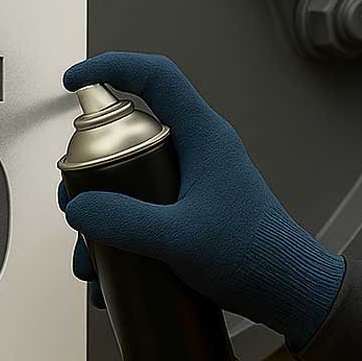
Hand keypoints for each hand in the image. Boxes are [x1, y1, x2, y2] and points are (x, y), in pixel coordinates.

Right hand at [58, 52, 344, 348]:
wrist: (289, 293)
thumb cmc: (252, 256)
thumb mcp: (179, 239)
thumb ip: (124, 223)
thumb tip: (76, 208)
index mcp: (203, 136)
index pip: (155, 77)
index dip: (110, 67)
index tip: (72, 81)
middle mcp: (195, 153)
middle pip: (127, 138)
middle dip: (88, 173)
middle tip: (72, 204)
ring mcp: (191, 186)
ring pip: (128, 185)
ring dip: (99, 220)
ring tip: (88, 262)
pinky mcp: (188, 216)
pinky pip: (141, 217)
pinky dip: (117, 244)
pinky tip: (105, 283)